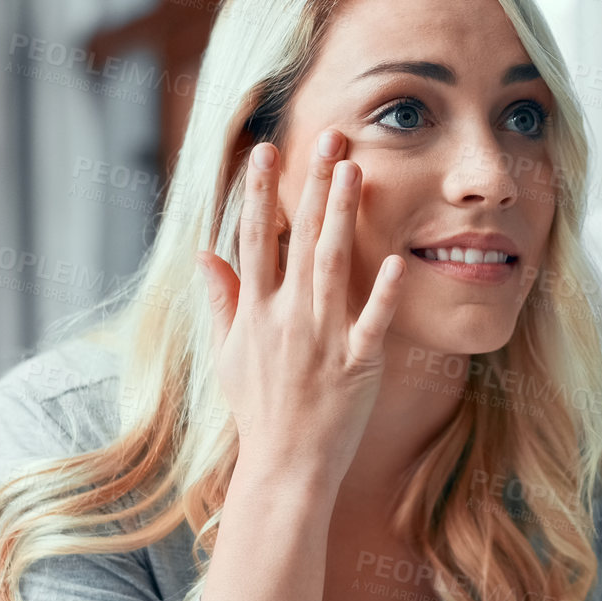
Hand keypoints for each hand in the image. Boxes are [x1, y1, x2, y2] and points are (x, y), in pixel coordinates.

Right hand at [196, 131, 404, 487]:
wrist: (285, 465)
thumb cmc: (259, 410)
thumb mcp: (227, 353)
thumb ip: (221, 299)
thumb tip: (204, 254)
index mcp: (256, 311)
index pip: (255, 237)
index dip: (259, 191)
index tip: (266, 149)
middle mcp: (287, 317)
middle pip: (301, 238)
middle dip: (313, 184)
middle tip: (329, 136)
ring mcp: (322, 339)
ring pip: (333, 266)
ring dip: (343, 216)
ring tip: (354, 170)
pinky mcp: (357, 365)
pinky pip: (372, 323)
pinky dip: (383, 294)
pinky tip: (398, 260)